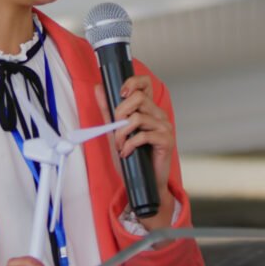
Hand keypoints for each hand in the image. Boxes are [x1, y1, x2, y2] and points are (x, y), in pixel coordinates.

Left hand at [95, 76, 176, 229]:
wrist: (145, 183)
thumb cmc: (133, 158)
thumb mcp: (115, 132)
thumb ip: (108, 110)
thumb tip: (99, 88)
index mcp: (148, 109)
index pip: (145, 83)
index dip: (132, 82)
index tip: (120, 94)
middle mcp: (158, 114)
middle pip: (138, 98)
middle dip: (120, 113)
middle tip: (116, 129)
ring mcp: (164, 126)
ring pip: (138, 117)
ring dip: (121, 134)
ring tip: (120, 145)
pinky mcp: (166, 140)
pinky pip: (143, 135)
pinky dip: (129, 145)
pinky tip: (126, 152)